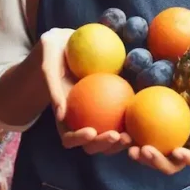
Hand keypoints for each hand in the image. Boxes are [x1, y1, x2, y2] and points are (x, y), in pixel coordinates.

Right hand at [39, 28, 131, 155]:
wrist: (66, 43)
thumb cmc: (53, 54)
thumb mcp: (49, 66)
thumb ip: (54, 90)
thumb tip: (61, 114)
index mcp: (64, 117)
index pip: (68, 137)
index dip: (79, 140)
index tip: (92, 131)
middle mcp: (80, 120)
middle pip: (92, 144)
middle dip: (104, 146)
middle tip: (118, 136)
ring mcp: (97, 115)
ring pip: (109, 136)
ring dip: (120, 142)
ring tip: (131, 136)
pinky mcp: (111, 104)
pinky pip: (121, 116)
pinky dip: (130, 121)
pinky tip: (140, 111)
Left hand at [128, 119, 189, 173]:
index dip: (188, 158)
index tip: (177, 151)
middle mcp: (184, 153)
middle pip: (171, 165)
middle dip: (158, 162)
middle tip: (145, 151)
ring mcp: (168, 148)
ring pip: (154, 158)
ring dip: (142, 156)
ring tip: (129, 147)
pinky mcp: (154, 139)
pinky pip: (142, 142)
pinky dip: (133, 141)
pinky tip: (121, 133)